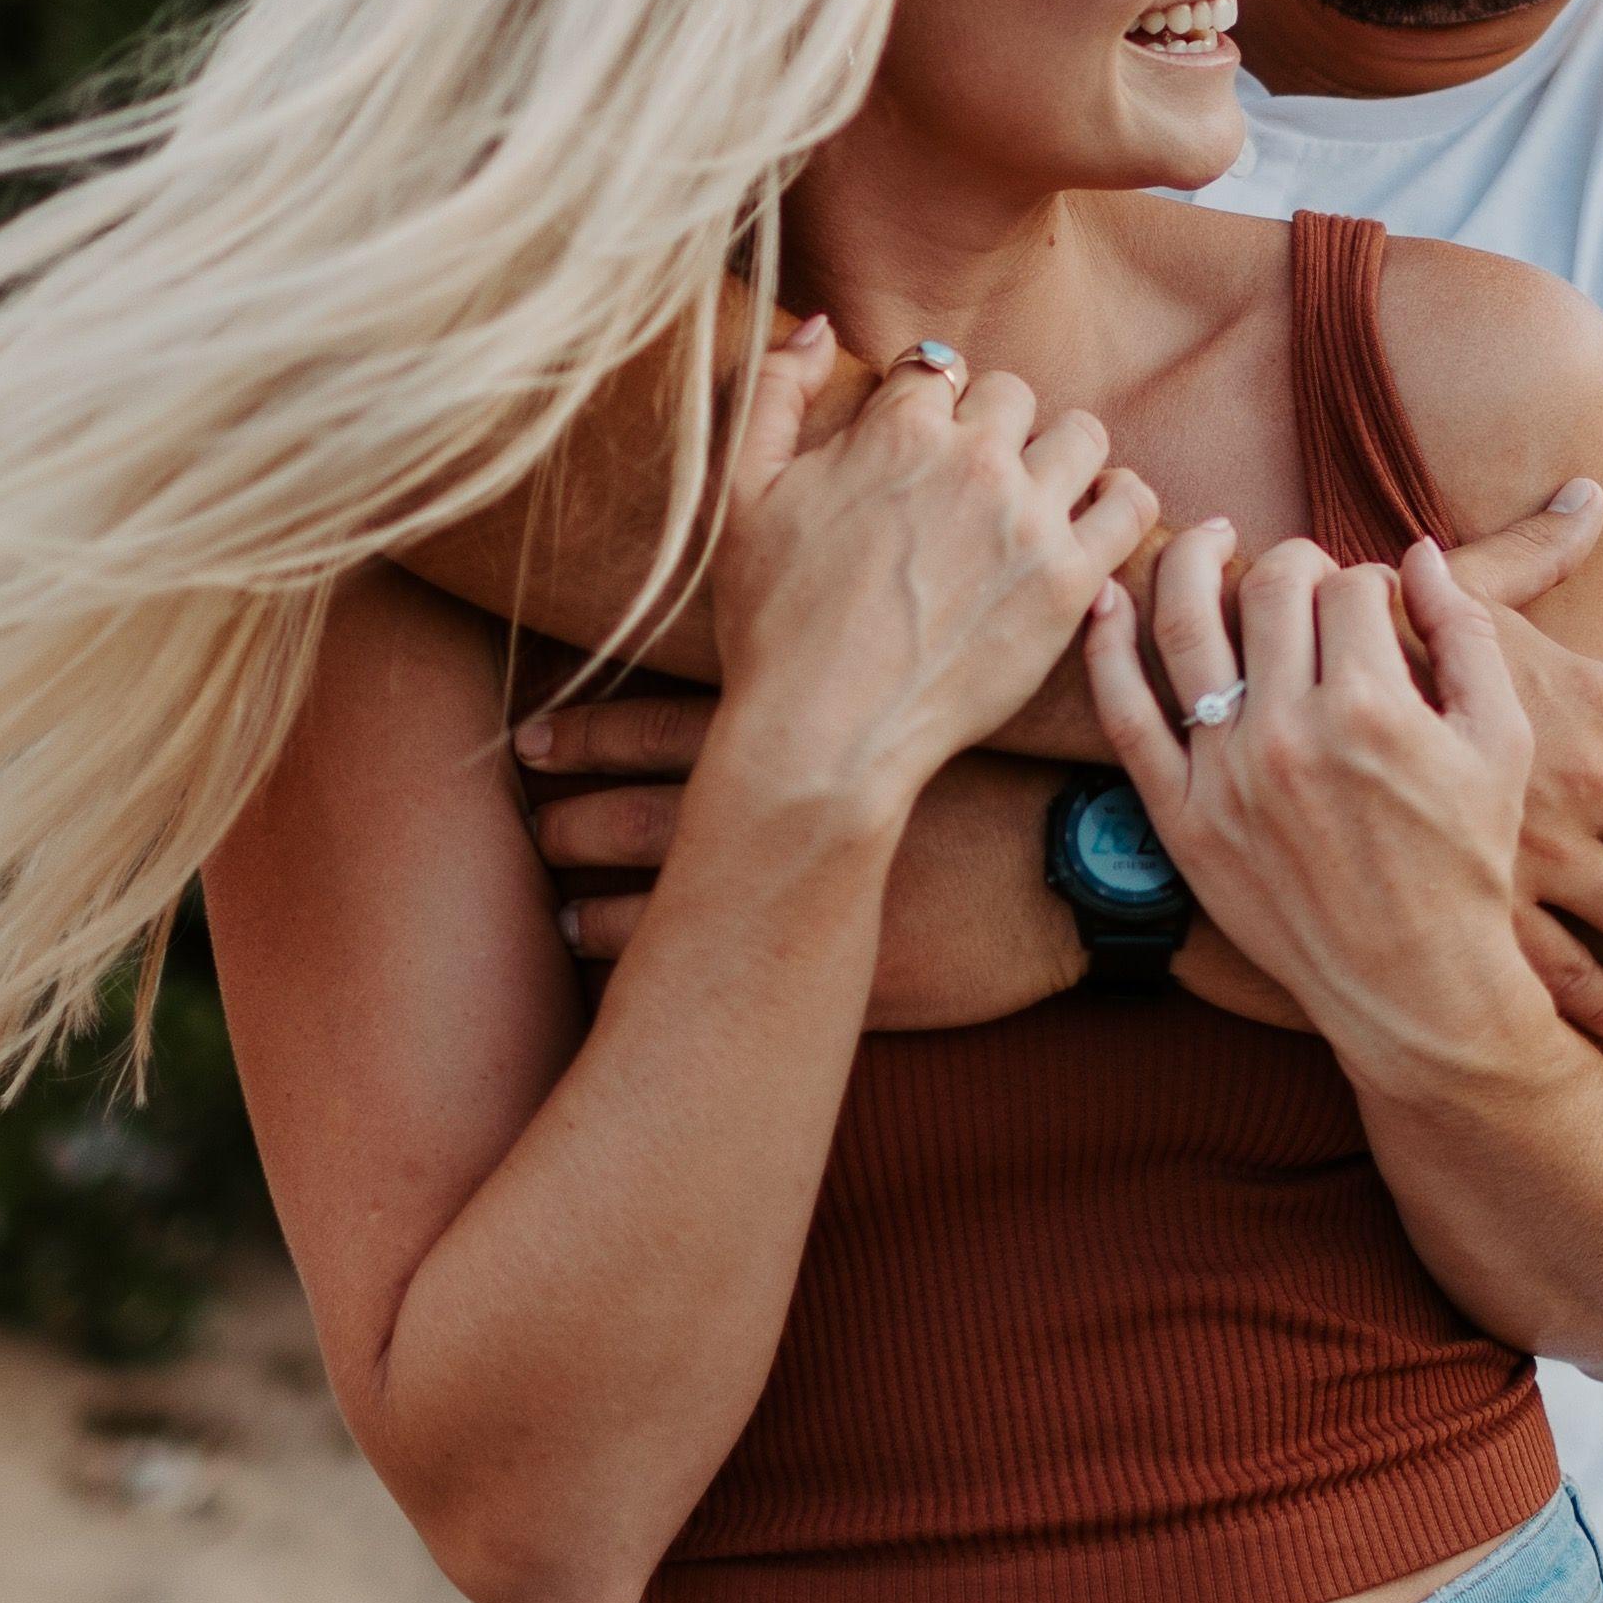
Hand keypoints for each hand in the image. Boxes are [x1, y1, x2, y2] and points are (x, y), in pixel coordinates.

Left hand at [516, 699, 1081, 1032]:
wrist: (1080, 862)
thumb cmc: (1017, 765)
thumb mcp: (939, 687)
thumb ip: (867, 658)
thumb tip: (815, 622)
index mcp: (805, 746)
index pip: (667, 731)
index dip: (592, 732)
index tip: (532, 733)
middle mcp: (789, 823)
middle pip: (647, 818)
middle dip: (574, 817)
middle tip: (522, 817)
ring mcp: (804, 904)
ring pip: (668, 905)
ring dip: (599, 900)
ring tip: (552, 903)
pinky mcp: (833, 974)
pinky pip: (722, 981)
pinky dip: (661, 972)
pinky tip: (619, 974)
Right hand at [697, 320, 1159, 834]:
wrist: (824, 732)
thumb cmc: (773, 622)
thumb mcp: (743, 494)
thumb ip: (775, 390)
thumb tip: (819, 325)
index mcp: (898, 430)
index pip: (937, 368)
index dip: (925, 405)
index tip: (918, 447)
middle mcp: (974, 460)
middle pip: (1014, 395)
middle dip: (993, 427)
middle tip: (971, 483)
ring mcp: (1028, 520)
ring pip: (1083, 435)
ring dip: (1061, 455)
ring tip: (1036, 494)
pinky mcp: (1069, 583)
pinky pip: (1131, 505)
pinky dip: (1120, 500)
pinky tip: (1093, 517)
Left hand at [1080, 520, 1543, 1096]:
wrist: (1415, 985)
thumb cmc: (1467, 861)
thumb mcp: (1501, 742)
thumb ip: (1468, 635)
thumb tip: (1418, 555)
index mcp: (1372, 708)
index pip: (1352, 587)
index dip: (1370, 581)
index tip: (1377, 605)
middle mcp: (1289, 734)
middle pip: (1272, 590)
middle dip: (1297, 564)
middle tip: (1309, 577)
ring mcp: (1225, 777)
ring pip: (1187, 630)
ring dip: (1190, 563)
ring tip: (1207, 537)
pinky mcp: (1182, 820)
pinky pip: (1126, 719)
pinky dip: (1108, 652)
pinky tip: (1107, 603)